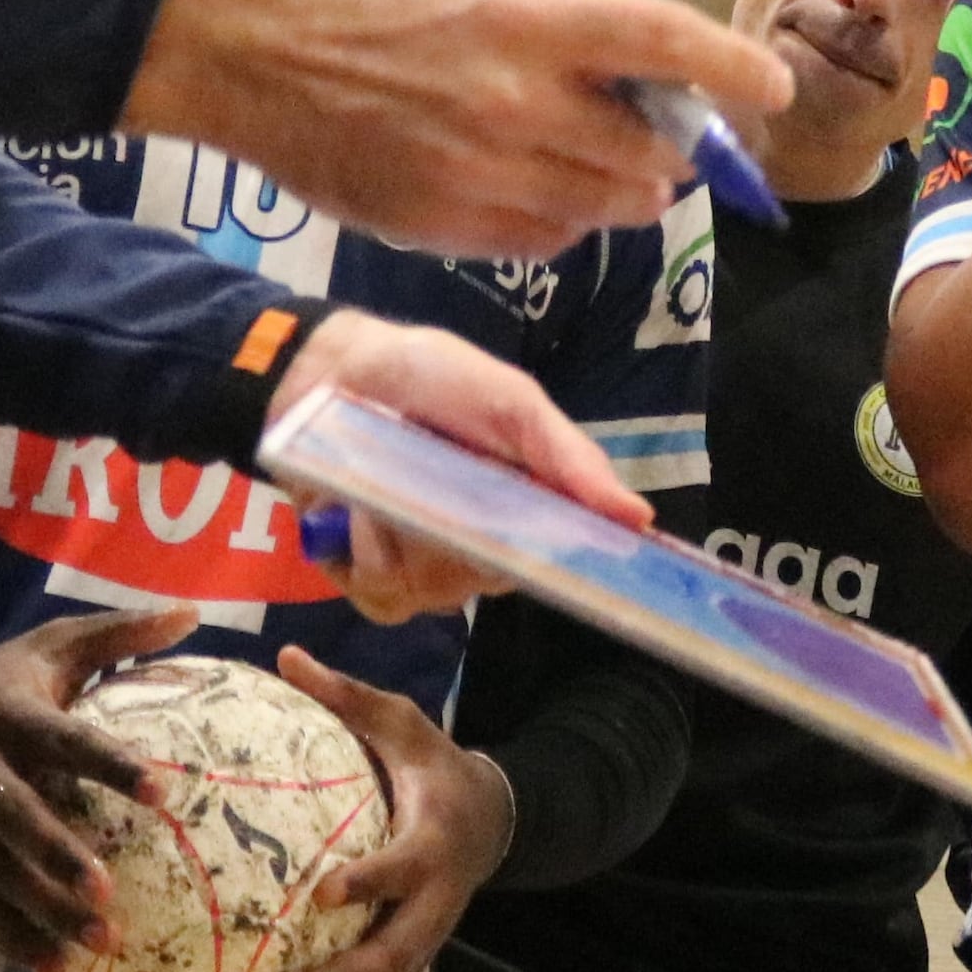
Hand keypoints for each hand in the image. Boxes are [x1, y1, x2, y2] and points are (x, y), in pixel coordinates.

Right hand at [0, 604, 192, 967]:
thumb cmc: (2, 679)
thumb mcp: (51, 644)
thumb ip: (119, 633)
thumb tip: (193, 613)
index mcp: (11, 716)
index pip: (65, 741)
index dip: (110, 765)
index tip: (163, 792)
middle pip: (17, 821)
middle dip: (59, 859)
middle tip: (110, 893)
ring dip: (46, 913)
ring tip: (103, 946)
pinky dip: (15, 942)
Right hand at [129, 0, 787, 263]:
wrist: (247, 52)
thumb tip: (615, 36)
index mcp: (527, 24)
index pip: (665, 45)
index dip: (734, 68)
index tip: (772, 87)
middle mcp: (517, 105)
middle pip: (652, 151)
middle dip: (679, 148)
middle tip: (677, 136)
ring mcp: (482, 175)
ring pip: (608, 207)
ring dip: (628, 188)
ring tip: (610, 162)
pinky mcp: (446, 226)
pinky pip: (546, 240)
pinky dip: (565, 221)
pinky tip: (541, 190)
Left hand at [260, 646, 510, 971]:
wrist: (491, 818)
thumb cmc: (432, 765)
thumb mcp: (402, 723)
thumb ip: (347, 697)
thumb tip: (285, 655)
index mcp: (431, 842)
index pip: (402, 868)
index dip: (367, 883)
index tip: (320, 893)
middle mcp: (433, 903)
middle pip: (396, 955)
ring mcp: (426, 941)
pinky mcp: (413, 964)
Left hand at [266, 310, 646, 620]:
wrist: (332, 372)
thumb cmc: (432, 378)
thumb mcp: (512, 401)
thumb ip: (568, 457)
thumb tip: (639, 519)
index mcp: (528, 512)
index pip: (561, 567)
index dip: (557, 571)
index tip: (531, 545)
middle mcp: (483, 551)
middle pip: (487, 582)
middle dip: (453, 533)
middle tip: (430, 474)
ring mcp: (425, 572)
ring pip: (430, 594)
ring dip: (396, 535)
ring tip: (377, 482)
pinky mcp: (370, 582)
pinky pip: (380, 600)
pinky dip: (359, 554)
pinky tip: (348, 510)